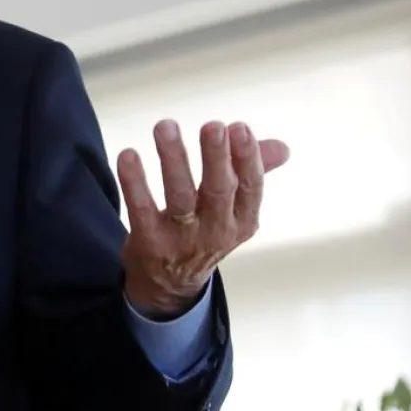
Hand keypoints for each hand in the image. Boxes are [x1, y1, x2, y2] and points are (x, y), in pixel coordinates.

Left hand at [116, 119, 289, 317]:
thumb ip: (251, 174)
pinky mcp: (150, 242)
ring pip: (179, 196)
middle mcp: (216, 231)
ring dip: (173, 160)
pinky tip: (129, 155)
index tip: (239, 127)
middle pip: (218, 190)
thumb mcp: (234, 212)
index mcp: (242, 220)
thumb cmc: (204, 232)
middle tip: (212, 126)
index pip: (250, 186)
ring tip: (166, 126)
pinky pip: (141, 209)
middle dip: (216, 157)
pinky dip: (134, 182)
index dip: (247, 157)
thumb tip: (282, 147)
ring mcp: (182, 239)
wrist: (170, 284)